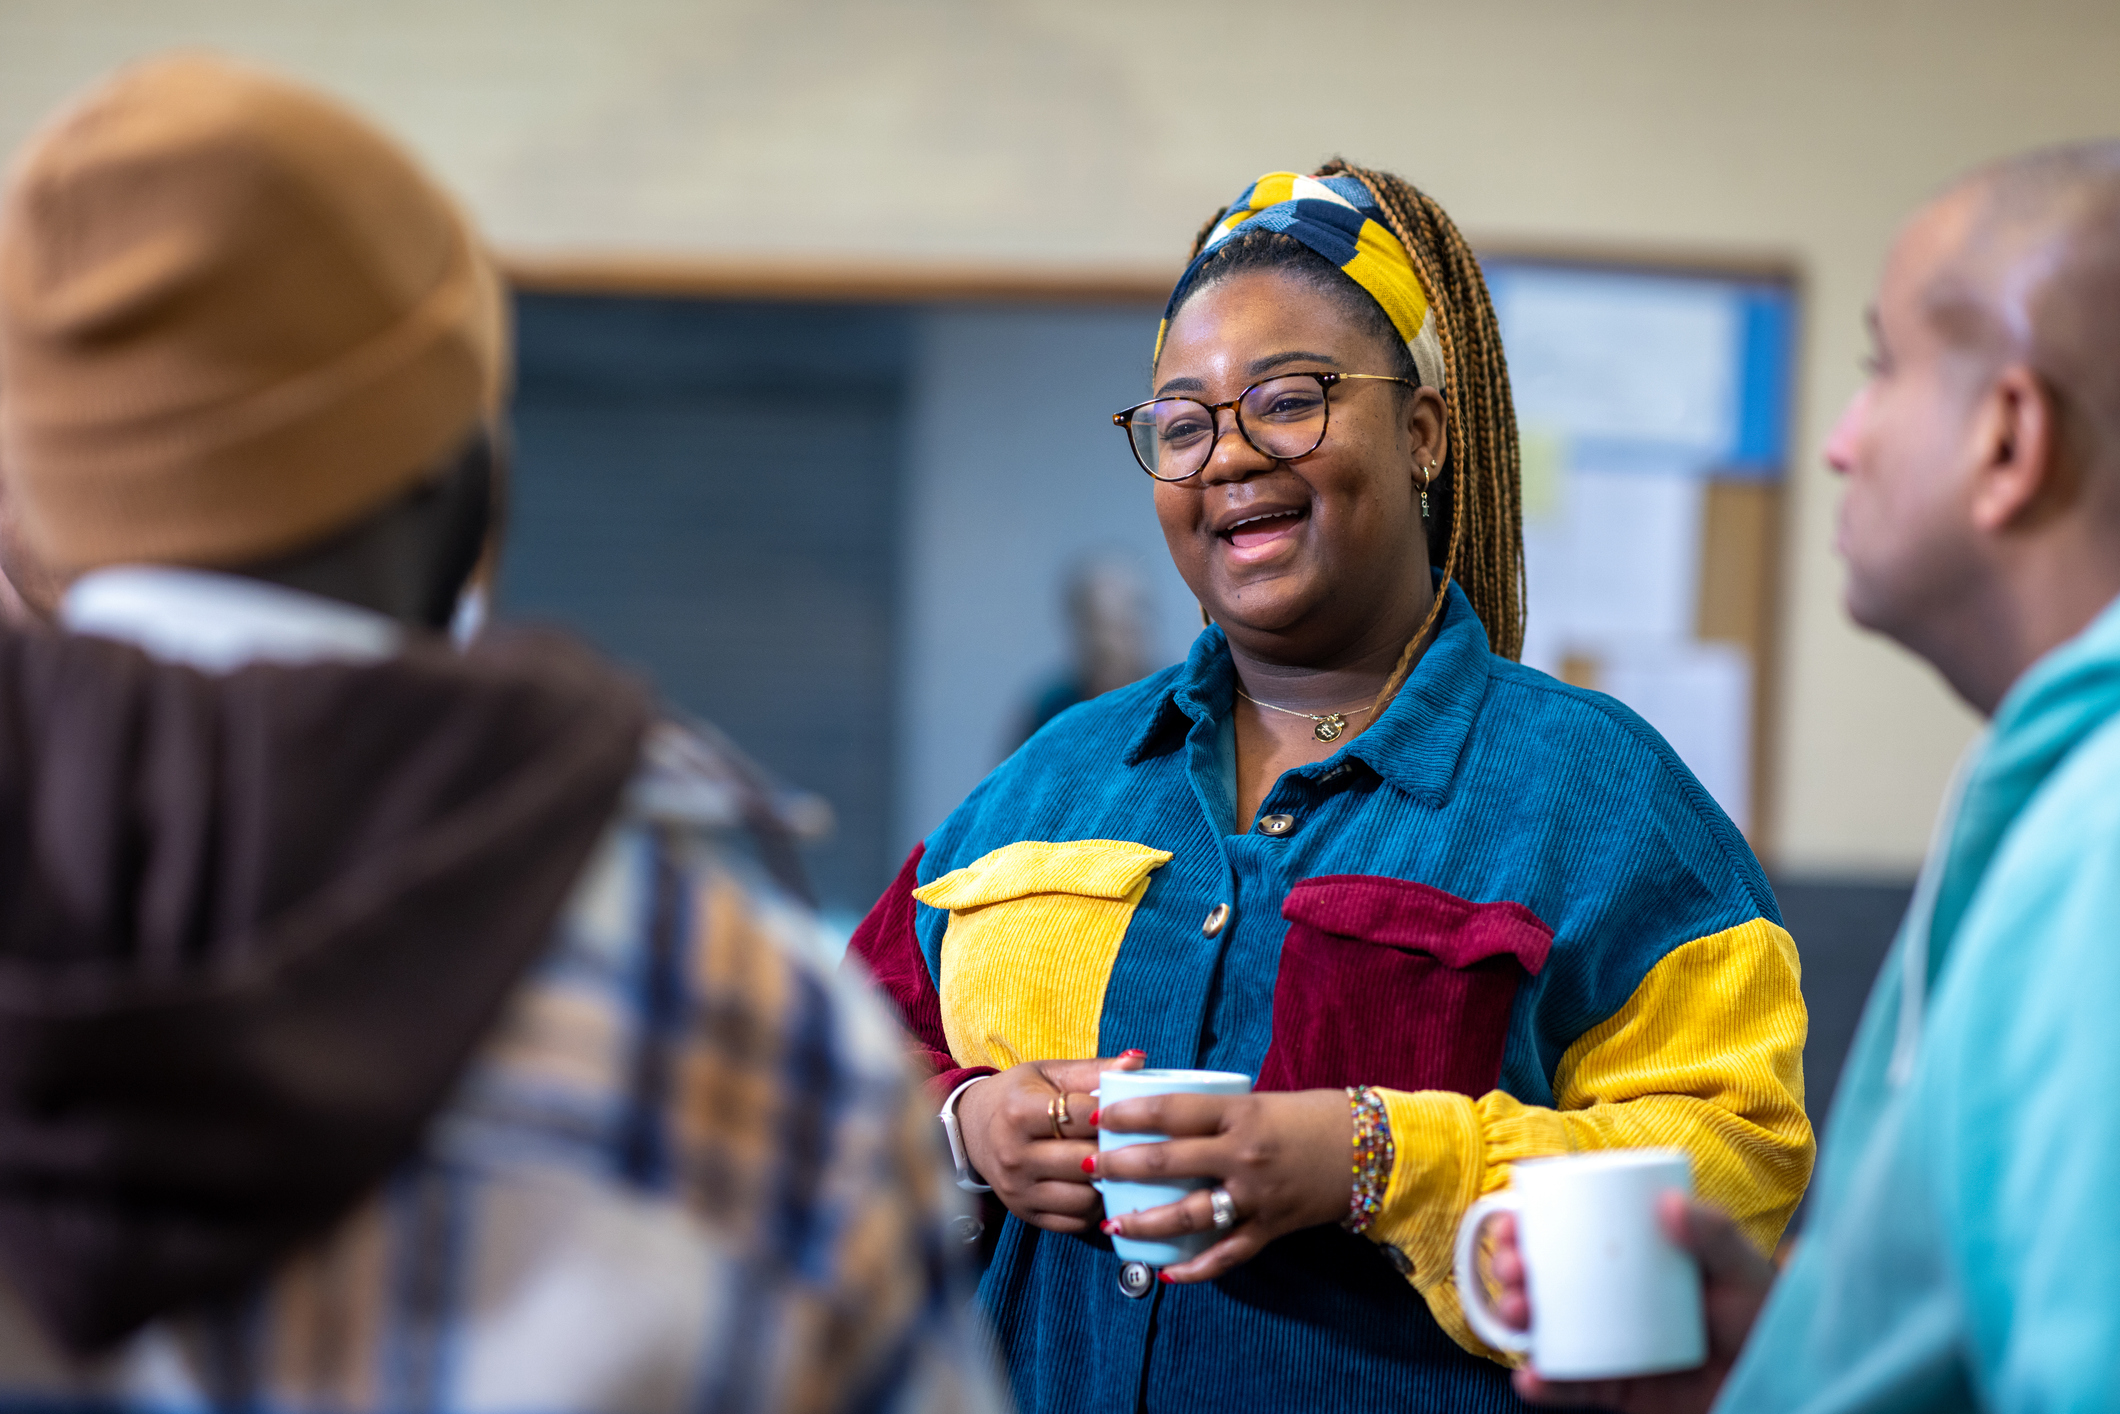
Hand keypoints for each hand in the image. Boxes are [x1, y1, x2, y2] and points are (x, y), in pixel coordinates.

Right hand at [957, 1053, 1144, 1234]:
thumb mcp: (1049, 1073)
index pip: (1083, 1116)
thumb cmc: (1019, 1096)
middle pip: (1086, 1160)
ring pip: (1084, 1197)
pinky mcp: (1024, 1213)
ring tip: (1115, 1166)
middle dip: (1115, 1151)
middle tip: (1133, 1142)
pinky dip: (1094, 1208)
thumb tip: (1139, 1060)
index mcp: (1020, 1111)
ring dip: (1107, 1184)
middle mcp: (1014, 1153)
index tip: (1132, 1112)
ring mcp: (1017, 1188)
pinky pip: (1075, 1222)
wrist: (973, 1129)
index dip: (1115, 1114)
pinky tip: (1097, 1187)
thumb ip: (1095, 1070)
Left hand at [1090, 1088, 1348, 1281]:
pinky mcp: (1271, 1227)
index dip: (1129, 1115)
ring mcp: (1256, 1195)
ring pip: (1190, 1214)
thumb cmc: (1312, 1116)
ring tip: (1114, 1224)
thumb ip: (1217, 1112)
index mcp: (1240, 1112)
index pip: (1172, 1112)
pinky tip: (1168, 1275)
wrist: (1372, 1149)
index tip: (1097, 1117)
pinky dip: (1197, 1269)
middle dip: (1121, 1167)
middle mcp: (1243, 1154)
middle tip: (1088, 1169)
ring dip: (1147, 1222)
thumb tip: (1166, 1115)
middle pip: (1168, 1162)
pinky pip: (1227, 1254)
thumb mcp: (1260, 1101)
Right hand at [1503, 1194, 1775, 1413]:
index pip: (1567, 1230)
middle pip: (1543, 1276)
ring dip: (1515, 1319)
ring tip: (1518, 1315)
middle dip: (1510, 1268)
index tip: (1511, 1220)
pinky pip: (1570, 1387)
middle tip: (1511, 1267)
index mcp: (1629, 1258)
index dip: (1527, 1223)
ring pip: (1545, 1327)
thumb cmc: (1761, 1322)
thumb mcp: (1744, 1271)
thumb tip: (1669, 1202)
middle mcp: (1608, 1296)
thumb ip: (1717, 1234)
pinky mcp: (1614, 1387)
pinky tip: (1530, 1378)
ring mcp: (1607, 1341)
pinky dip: (1543, 1386)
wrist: (1778, 1390)